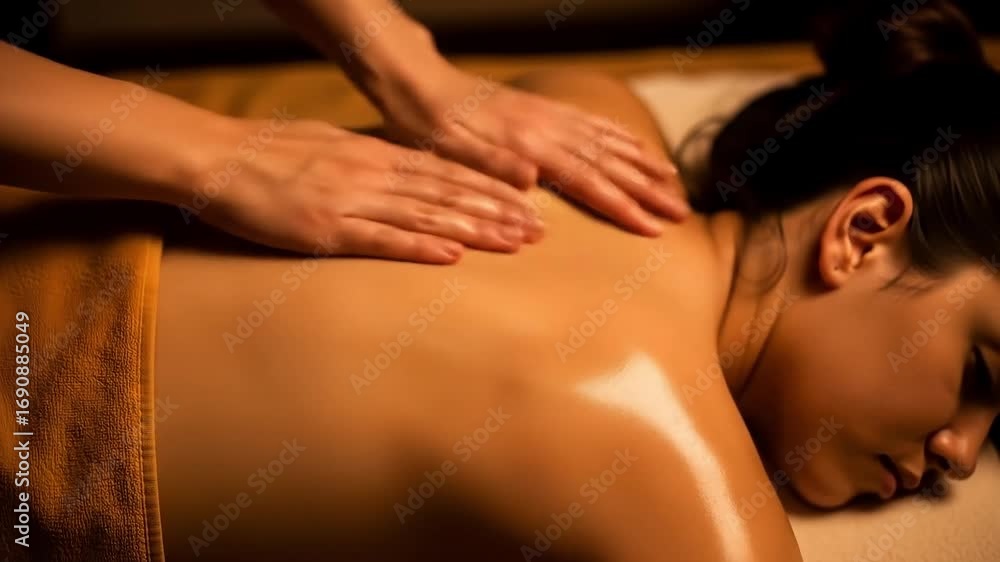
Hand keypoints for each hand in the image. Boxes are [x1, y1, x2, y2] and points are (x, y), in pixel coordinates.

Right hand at [185, 118, 542, 262]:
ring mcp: (350, 201)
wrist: (216, 159)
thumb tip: (404, 172)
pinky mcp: (324, 230)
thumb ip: (370, 162)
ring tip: (513, 243)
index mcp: (374, 156)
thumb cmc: (270, 154)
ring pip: (425, 216)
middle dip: (497, 212)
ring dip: (473, 230)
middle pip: (447, 194)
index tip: (526, 204)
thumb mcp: (330, 145)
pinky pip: (379, 240)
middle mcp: (371, 175)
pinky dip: (418, 247)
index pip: (447, 174)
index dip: (490, 189)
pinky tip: (451, 256)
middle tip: (539, 230)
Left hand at [375, 57, 690, 234]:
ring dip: (644, 163)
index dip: (624, 207)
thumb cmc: (428, 125)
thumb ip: (492, 164)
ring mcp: (550, 116)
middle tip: (682, 214)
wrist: (417, 82)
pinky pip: (594, 123)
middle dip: (648, 191)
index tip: (654, 229)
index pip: (588, 182)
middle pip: (610, 163)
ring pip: (609, 141)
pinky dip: (621, 137)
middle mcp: (548, 129)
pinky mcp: (544, 109)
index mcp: (530, 145)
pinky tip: (636, 145)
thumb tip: (533, 180)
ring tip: (673, 183)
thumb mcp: (449, 150)